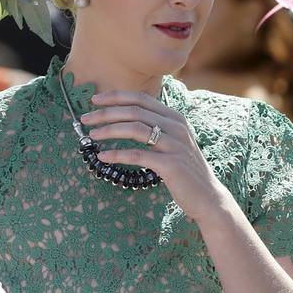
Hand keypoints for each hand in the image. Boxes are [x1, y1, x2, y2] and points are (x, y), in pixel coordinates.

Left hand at [82, 90, 229, 223]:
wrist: (207, 196)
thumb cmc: (184, 169)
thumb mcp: (173, 142)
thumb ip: (156, 127)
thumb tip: (125, 118)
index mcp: (175, 117)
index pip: (141, 98)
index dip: (116, 96)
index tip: (95, 100)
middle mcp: (176, 127)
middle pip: (134, 111)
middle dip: (106, 113)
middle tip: (85, 119)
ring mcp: (174, 145)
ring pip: (135, 129)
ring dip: (109, 130)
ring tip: (92, 136)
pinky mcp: (171, 164)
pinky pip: (138, 155)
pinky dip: (118, 154)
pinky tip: (103, 156)